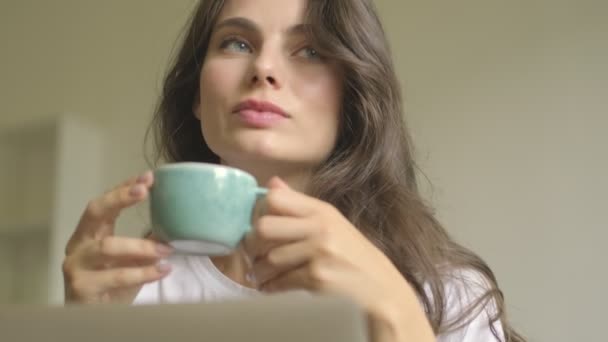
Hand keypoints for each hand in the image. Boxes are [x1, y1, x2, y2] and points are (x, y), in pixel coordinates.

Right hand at [62, 171, 172, 303]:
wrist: (95, 320)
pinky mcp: (82, 288)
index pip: (104, 203)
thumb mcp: (133, 258)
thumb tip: (176, 221)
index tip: (148, 176)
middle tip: (145, 189)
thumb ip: (146, 240)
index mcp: (89, 233)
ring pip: (108, 246)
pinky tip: (163, 270)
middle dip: (120, 197)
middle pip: (94, 212)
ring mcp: (76, 266)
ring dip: (141, 246)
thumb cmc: (114, 284)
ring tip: (167, 248)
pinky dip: (143, 273)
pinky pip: (117, 276)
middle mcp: (78, 245)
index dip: (123, 188)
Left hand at [242, 177, 434, 341]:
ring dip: (260, 272)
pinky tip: (273, 287)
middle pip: (264, 228)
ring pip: (269, 259)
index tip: (260, 228)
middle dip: (253, 245)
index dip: (260, 213)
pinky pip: (280, 281)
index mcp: (322, 210)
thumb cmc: (354, 257)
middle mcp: (321, 227)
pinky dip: (271, 287)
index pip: (275, 198)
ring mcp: (319, 253)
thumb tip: (272, 184)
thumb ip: (300, 205)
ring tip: (263, 275)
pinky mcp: (318, 278)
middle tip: (254, 255)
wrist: (382, 290)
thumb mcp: (332, 223)